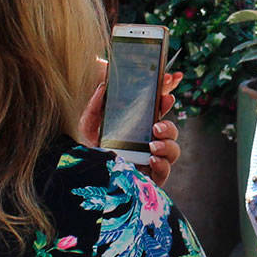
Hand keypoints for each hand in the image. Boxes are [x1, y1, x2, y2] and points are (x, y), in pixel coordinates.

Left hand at [75, 70, 182, 186]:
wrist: (82, 175)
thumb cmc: (88, 147)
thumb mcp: (88, 122)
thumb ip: (95, 103)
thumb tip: (103, 81)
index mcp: (138, 124)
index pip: (158, 106)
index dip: (167, 90)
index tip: (173, 76)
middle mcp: (148, 141)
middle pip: (170, 129)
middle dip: (169, 123)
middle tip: (157, 125)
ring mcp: (150, 159)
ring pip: (173, 149)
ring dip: (168, 144)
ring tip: (153, 143)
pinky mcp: (149, 179)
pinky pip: (165, 172)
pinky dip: (163, 164)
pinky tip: (152, 158)